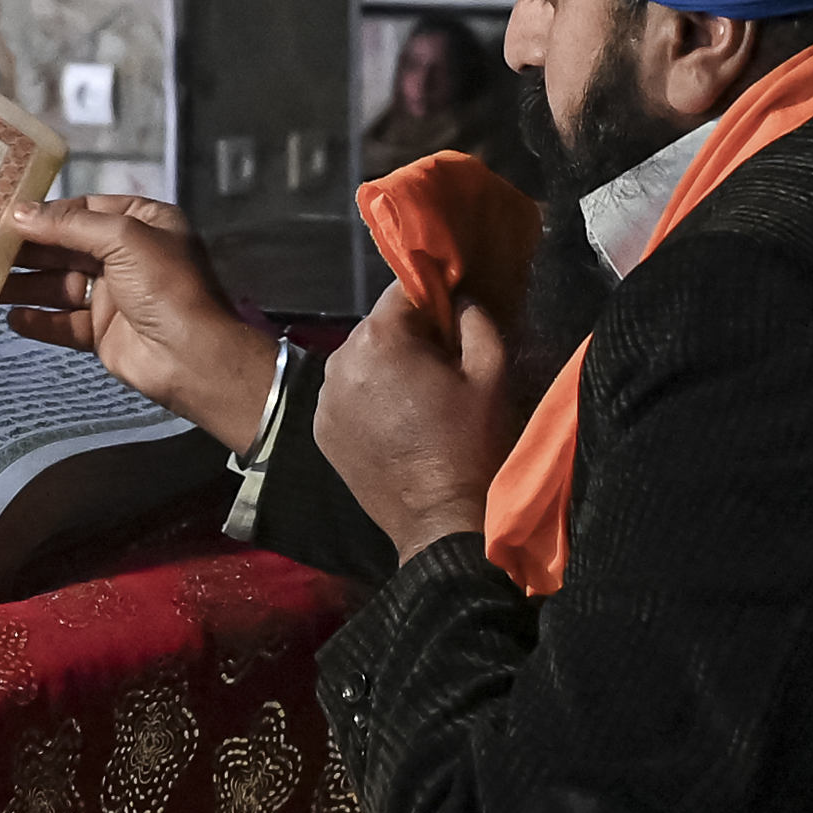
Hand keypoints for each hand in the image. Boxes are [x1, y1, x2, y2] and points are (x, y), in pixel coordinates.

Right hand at [0, 193, 283, 447]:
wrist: (192, 357)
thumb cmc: (165, 285)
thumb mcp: (123, 238)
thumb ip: (69, 226)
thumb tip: (19, 213)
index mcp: (143, 223)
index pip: (86, 209)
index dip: (47, 212)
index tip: (3, 213)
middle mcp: (127, 255)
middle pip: (67, 247)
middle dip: (28, 249)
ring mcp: (114, 295)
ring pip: (59, 285)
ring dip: (25, 284)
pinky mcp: (102, 332)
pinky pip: (64, 322)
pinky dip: (39, 321)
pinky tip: (11, 318)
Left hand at [317, 286, 521, 561]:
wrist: (439, 520)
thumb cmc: (470, 443)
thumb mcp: (491, 373)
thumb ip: (475, 321)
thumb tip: (459, 301)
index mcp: (380, 339)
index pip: (402, 292)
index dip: (432, 302)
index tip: (452, 326)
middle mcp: (340, 360)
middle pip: (378, 328)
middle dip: (408, 339)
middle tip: (441, 370)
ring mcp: (325, 398)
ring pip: (360, 361)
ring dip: (385, 369)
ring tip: (417, 402)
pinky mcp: (321, 430)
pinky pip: (346, 395)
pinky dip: (367, 400)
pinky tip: (394, 425)